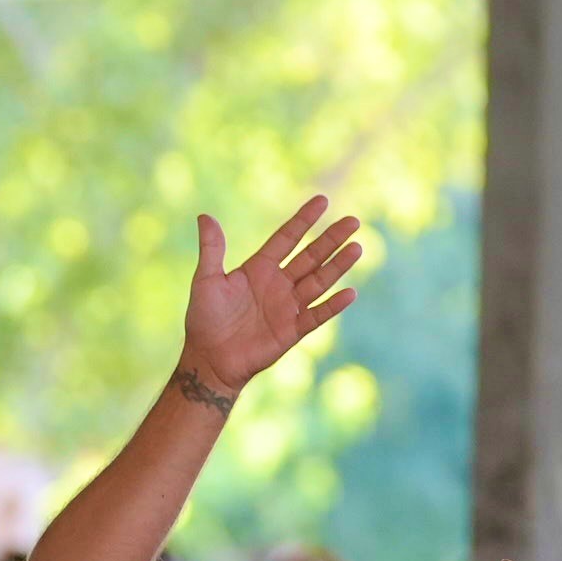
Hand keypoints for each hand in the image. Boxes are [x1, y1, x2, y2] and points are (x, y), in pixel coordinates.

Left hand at [181, 197, 364, 391]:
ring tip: (357, 247)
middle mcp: (278, 284)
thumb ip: (212, 249)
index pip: (287, 238)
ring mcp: (287, 306)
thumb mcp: (207, 280)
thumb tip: (204, 216)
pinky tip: (350, 292)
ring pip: (319, 281)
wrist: (208, 359)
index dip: (304, 220)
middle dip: (331, 239)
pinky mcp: (292, 330)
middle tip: (353, 221)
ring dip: (338, 266)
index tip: (322, 201)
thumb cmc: (204, 319)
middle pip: (310, 256)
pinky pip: (317, 315)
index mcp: (259, 268)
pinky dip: (333, 305)